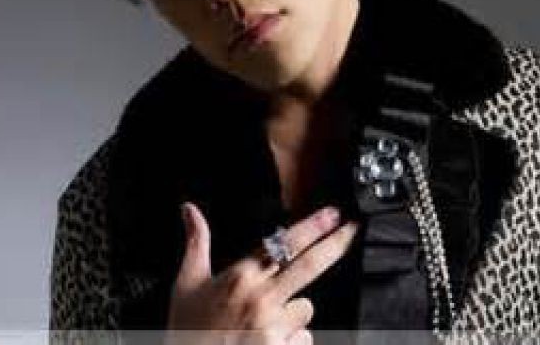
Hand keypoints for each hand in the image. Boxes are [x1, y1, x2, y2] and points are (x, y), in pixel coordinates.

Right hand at [164, 202, 358, 344]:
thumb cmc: (187, 330)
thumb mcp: (186, 283)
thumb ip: (196, 243)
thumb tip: (189, 209)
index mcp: (240, 276)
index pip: (284, 243)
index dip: (313, 226)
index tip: (333, 214)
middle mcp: (261, 298)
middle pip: (310, 264)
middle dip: (335, 243)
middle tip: (352, 228)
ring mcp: (273, 327)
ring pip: (305, 309)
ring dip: (293, 314)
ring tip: (261, 324)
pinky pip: (303, 339)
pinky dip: (291, 341)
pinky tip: (266, 343)